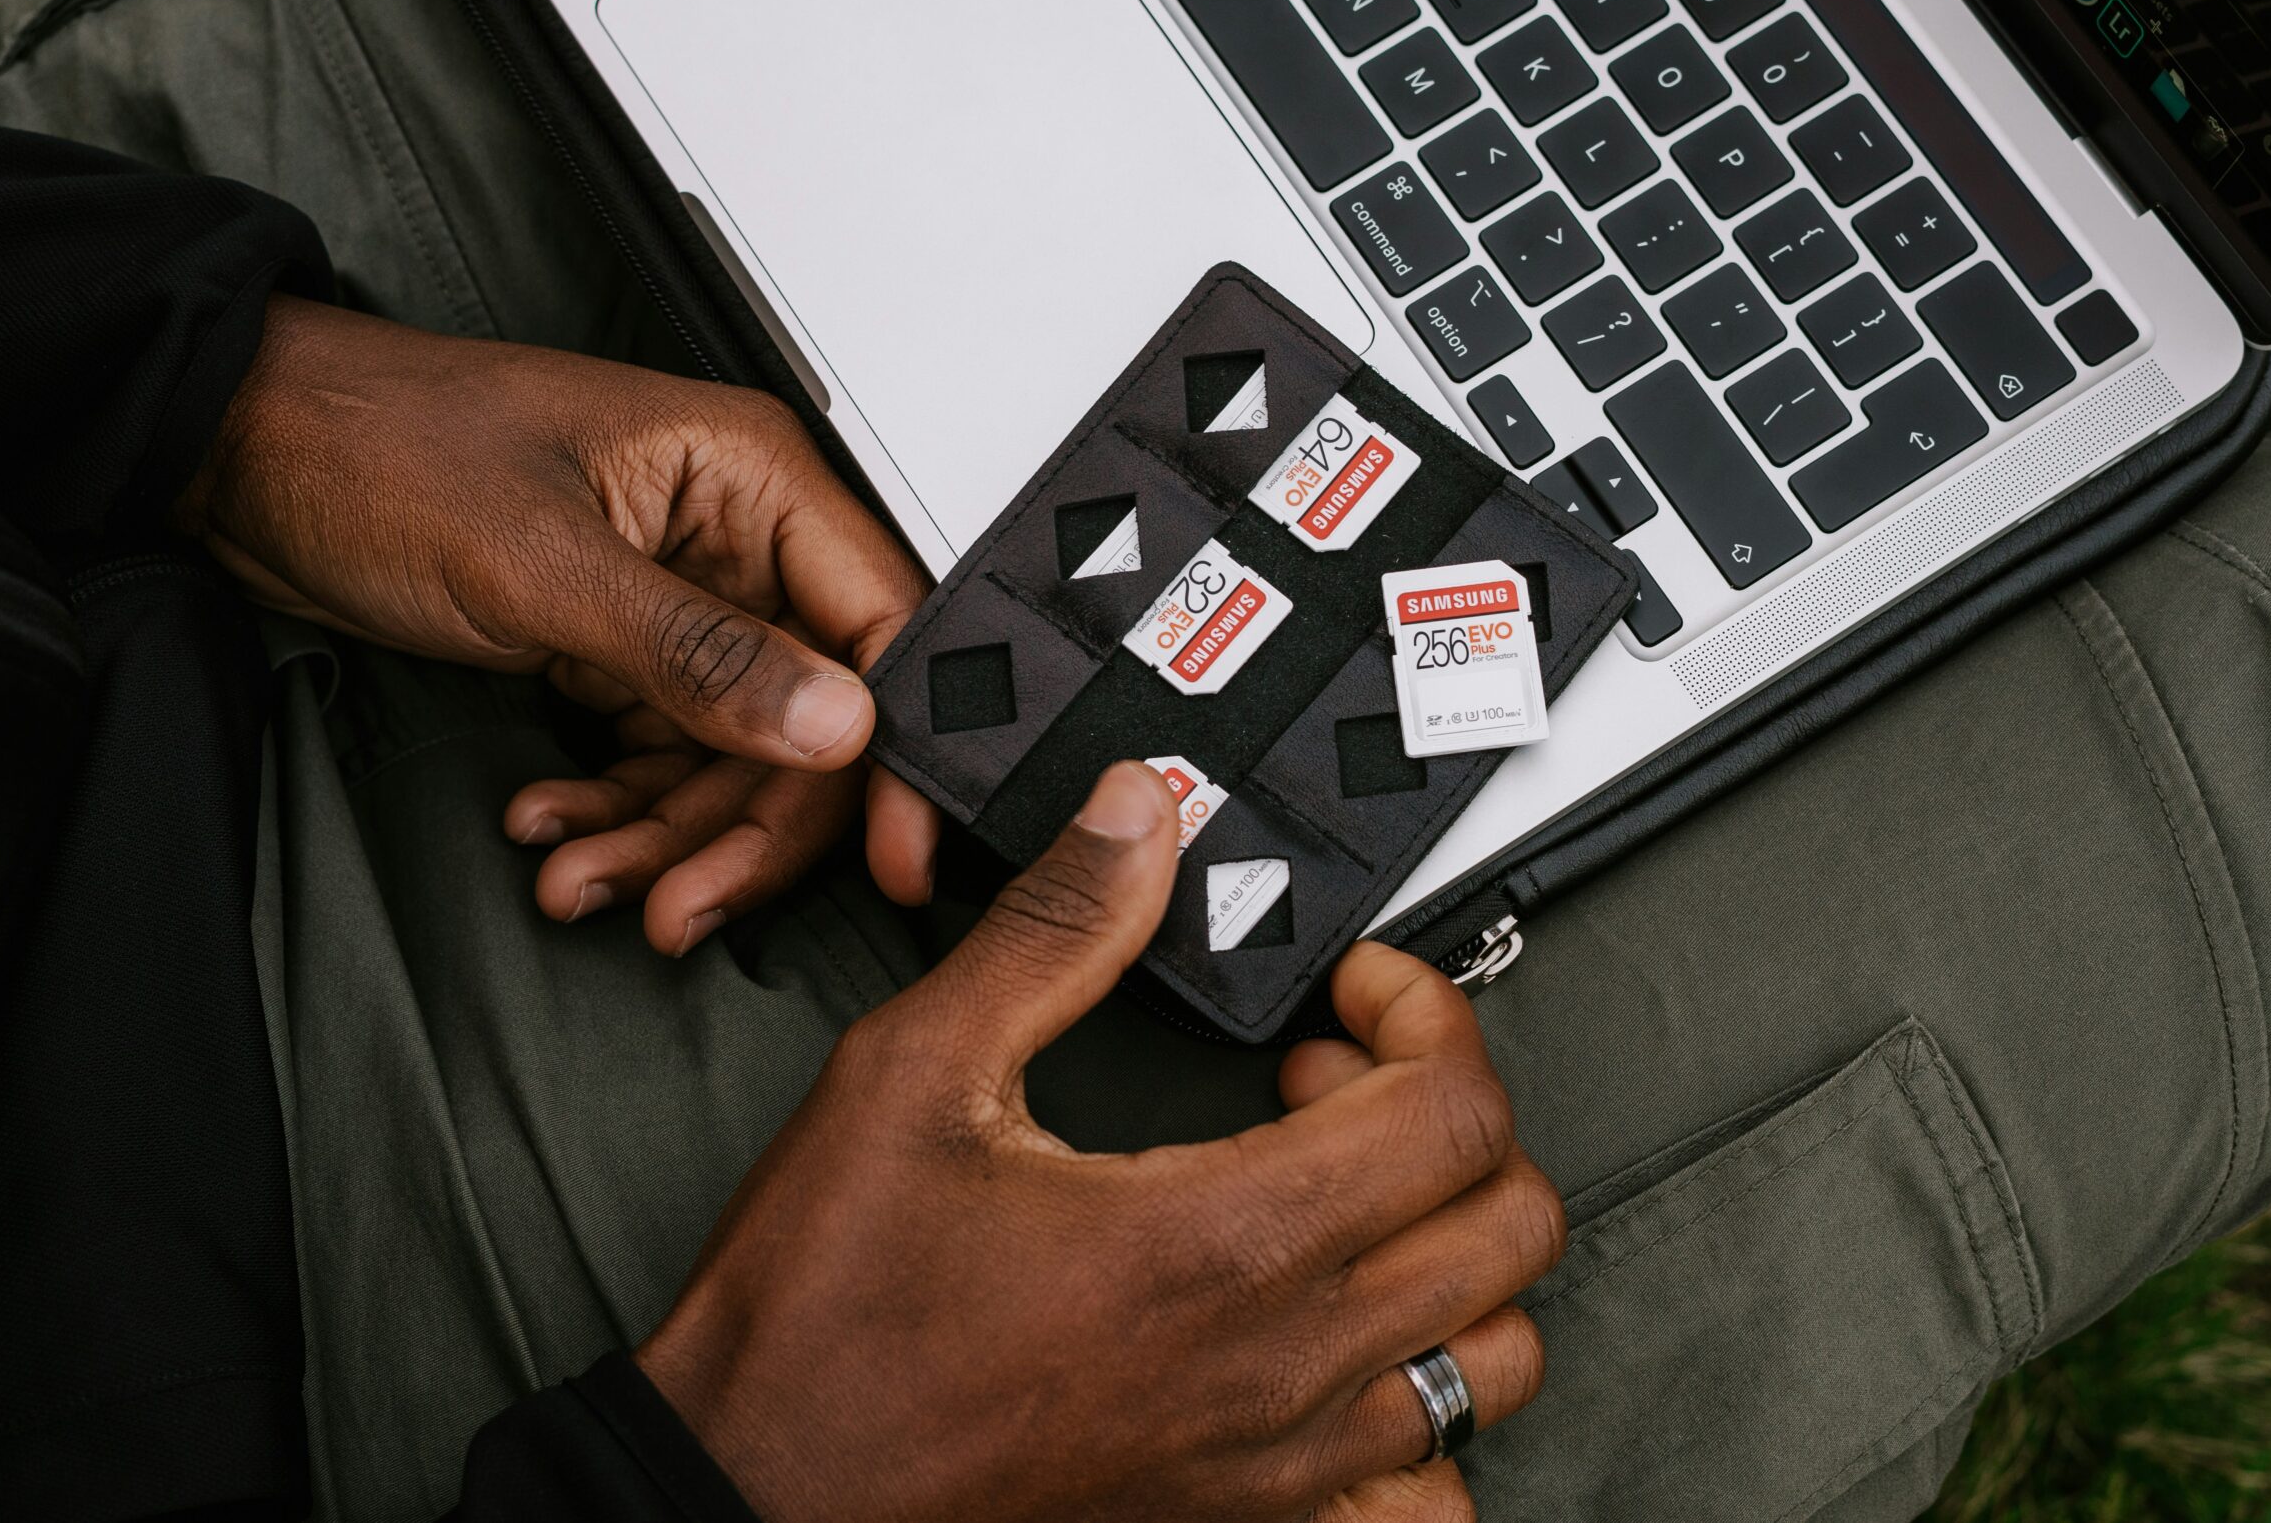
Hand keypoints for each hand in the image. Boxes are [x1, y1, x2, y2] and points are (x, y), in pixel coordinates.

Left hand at [176, 296, 939, 943]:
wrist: (240, 455)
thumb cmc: (377, 447)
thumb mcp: (542, 564)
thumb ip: (699, 654)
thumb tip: (838, 724)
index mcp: (750, 477)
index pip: (883, 627)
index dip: (897, 752)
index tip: (893, 857)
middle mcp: (732, 539)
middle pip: (811, 722)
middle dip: (745, 828)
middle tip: (681, 906)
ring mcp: (677, 601)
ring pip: (730, 761)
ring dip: (663, 839)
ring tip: (581, 878)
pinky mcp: (616, 648)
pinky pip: (657, 760)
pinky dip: (611, 813)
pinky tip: (550, 828)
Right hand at [637, 763, 1563, 1522]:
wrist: (761, 1490)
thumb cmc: (825, 1311)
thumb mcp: (916, 1075)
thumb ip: (1052, 932)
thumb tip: (1139, 818)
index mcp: (1212, 1238)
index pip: (1449, 1115)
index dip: (1429, 1014)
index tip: (1355, 989)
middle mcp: (1274, 1360)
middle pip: (1509, 1225)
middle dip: (1455, 1113)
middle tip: (1342, 1073)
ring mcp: (1274, 1458)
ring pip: (1493, 1361)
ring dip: (1458, 1253)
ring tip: (1351, 1195)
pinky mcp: (1243, 1517)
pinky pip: (1424, 1496)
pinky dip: (1428, 1420)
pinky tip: (1352, 1353)